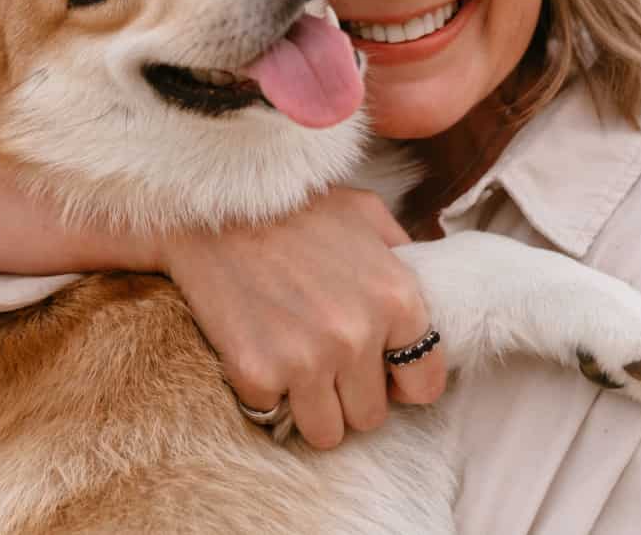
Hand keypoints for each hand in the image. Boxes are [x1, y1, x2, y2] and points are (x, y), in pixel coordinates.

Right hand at [159, 188, 447, 449]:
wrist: (211, 208)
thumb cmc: (292, 207)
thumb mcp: (364, 213)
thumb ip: (403, 256)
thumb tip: (429, 290)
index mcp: (396, 299)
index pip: (424, 385)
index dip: (400, 380)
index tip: (378, 370)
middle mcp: (357, 336)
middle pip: (371, 416)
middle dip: (350, 394)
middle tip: (325, 358)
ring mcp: (306, 360)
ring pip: (327, 432)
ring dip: (311, 406)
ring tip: (293, 363)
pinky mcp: (256, 373)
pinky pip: (271, 413)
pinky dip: (263, 392)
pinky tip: (257, 349)